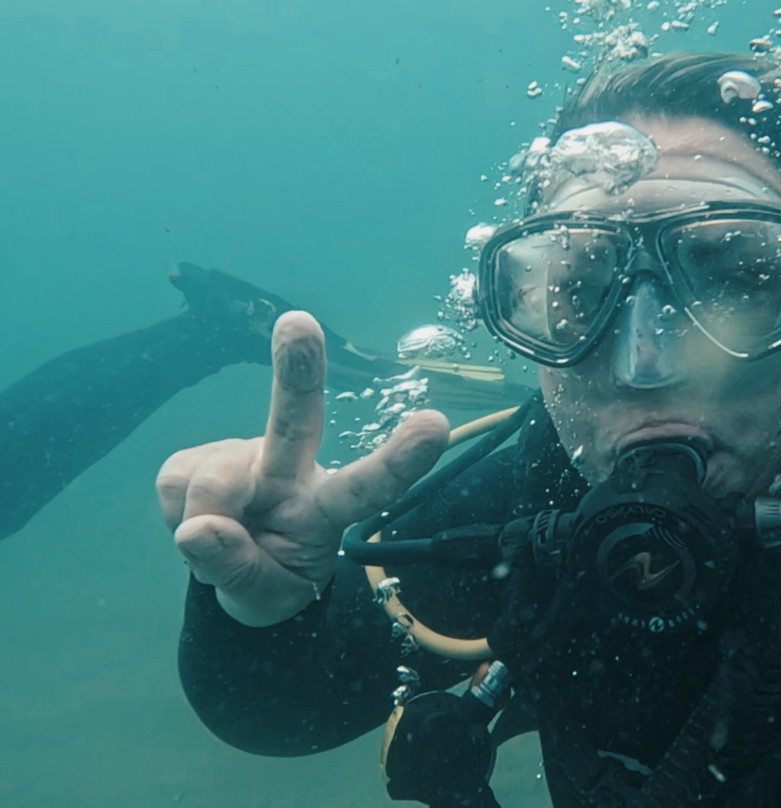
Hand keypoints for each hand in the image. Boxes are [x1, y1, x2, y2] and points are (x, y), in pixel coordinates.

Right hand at [156, 311, 448, 626]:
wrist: (233, 572)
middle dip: (297, 370)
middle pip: (297, 418)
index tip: (435, 425)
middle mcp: (293, 469)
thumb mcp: (265, 598)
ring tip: (216, 542)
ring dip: (202, 521)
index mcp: (329, 507)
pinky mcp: (199, 455)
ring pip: (213, 482)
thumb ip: (238, 570)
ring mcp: (246, 456)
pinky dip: (176, 514)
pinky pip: (175, 484)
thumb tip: (196, 531)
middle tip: (299, 323)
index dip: (400, 459)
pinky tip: (198, 518)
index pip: (369, 485)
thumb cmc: (271, 577)